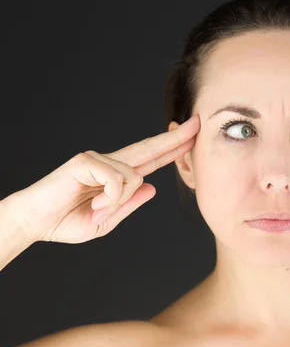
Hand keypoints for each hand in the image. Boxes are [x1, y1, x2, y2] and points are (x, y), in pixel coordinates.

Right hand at [15, 114, 199, 243]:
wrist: (34, 223)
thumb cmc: (65, 221)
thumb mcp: (106, 220)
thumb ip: (129, 204)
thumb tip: (152, 187)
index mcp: (116, 175)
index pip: (151, 158)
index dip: (172, 148)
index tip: (191, 136)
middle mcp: (109, 162)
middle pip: (149, 147)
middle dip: (176, 137)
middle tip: (198, 123)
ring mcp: (97, 159)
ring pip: (135, 176)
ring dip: (119, 202)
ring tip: (96, 211)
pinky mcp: (85, 161)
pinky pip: (117, 180)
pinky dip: (110, 199)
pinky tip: (93, 205)